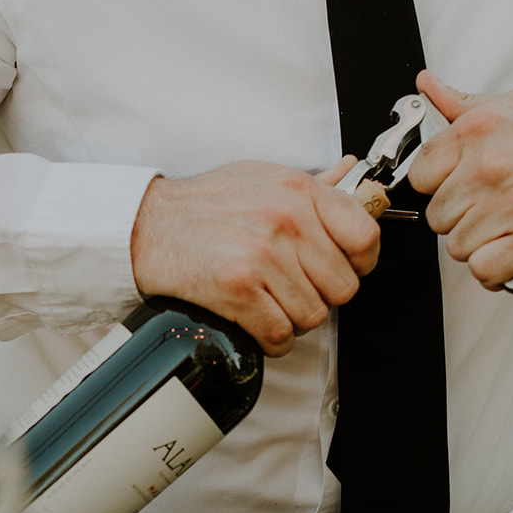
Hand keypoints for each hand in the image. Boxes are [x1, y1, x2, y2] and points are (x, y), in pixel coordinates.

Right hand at [130, 157, 379, 356]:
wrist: (147, 225)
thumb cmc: (203, 204)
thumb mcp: (262, 178)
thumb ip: (311, 185)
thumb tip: (351, 173)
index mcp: (299, 192)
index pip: (365, 238)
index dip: (359, 264)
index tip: (343, 269)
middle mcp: (286, 220)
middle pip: (342, 288)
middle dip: (320, 296)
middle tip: (293, 290)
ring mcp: (264, 255)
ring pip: (313, 316)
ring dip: (292, 320)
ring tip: (269, 304)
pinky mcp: (239, 288)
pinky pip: (281, 334)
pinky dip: (272, 339)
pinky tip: (256, 323)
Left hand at [409, 70, 512, 290]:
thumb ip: (465, 104)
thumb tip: (426, 84)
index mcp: (479, 130)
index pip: (419, 176)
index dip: (439, 188)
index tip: (462, 190)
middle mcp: (490, 166)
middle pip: (437, 216)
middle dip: (462, 219)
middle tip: (494, 211)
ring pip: (458, 246)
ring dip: (481, 246)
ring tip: (510, 229)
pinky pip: (484, 271)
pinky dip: (496, 272)